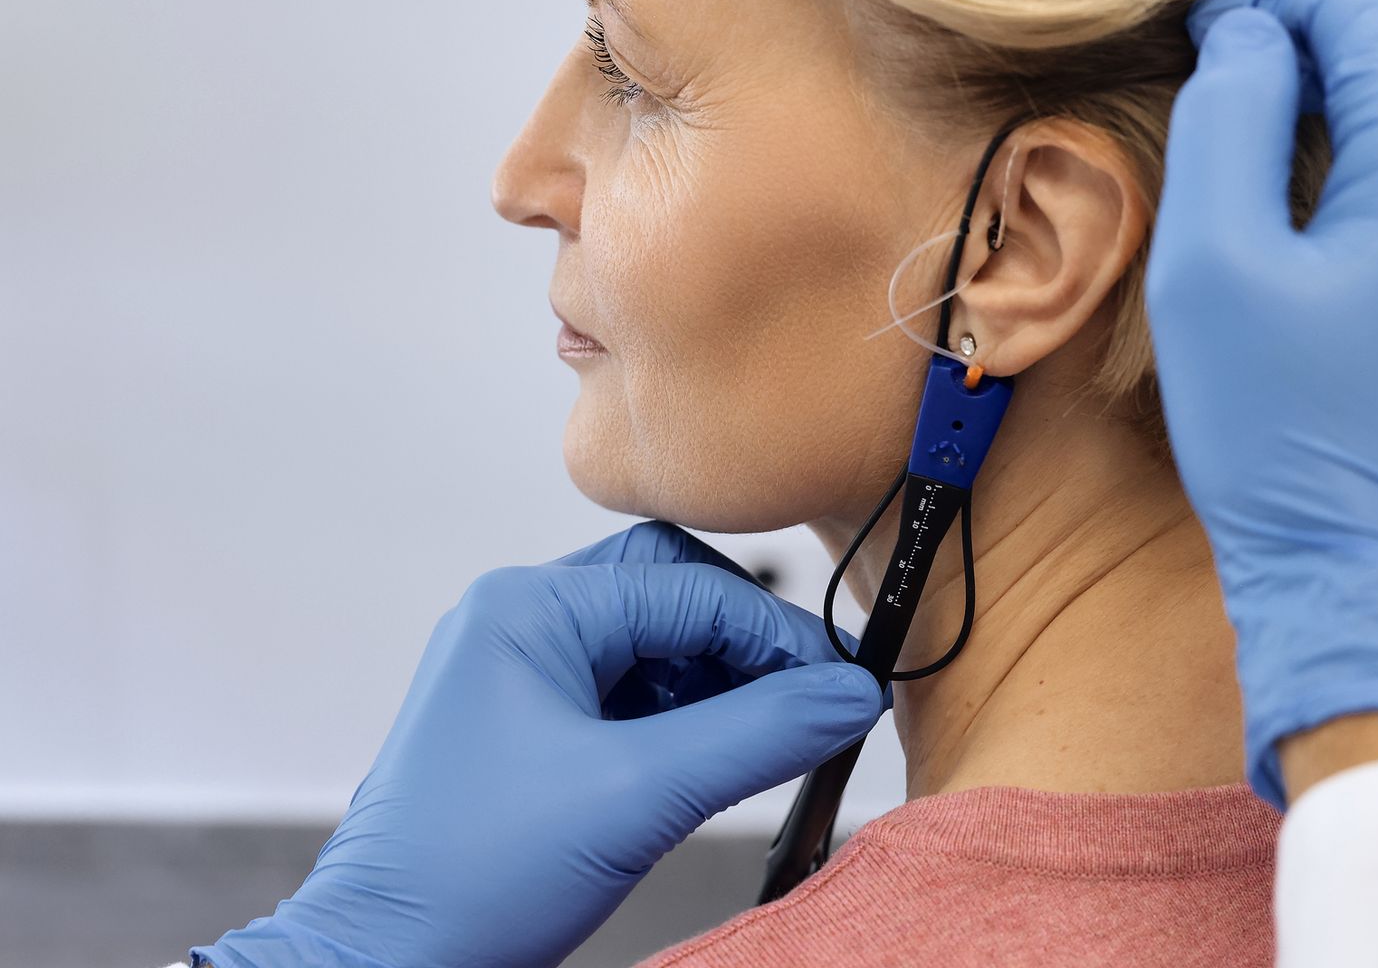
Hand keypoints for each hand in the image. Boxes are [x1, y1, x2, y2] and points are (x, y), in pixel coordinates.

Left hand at [192, 522, 883, 967]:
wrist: (384, 965)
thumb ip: (757, 736)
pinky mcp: (534, 730)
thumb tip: (849, 696)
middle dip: (746, 647)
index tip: (845, 685)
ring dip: (720, 687)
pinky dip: (686, 723)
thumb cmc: (469, 880)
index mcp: (529, 608)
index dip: (779, 637)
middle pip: (673, 596)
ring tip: (767, 742)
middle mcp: (522, 623)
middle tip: (810, 701)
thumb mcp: (637, 798)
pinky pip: (632, 697)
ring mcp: (524, 675)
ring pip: (658, 647)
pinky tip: (717, 763)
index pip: (692, 590)